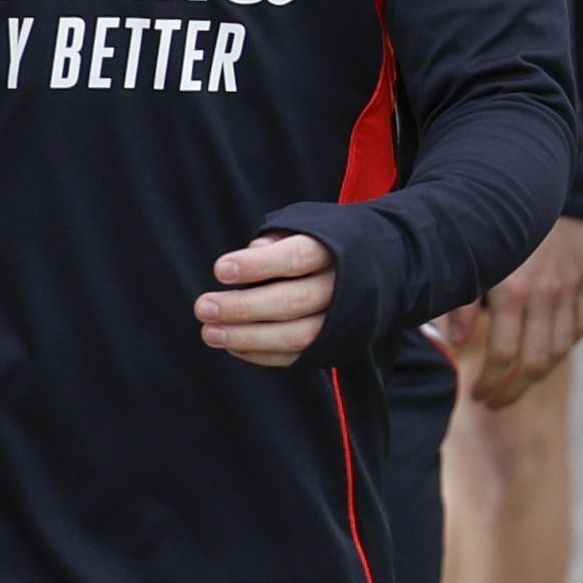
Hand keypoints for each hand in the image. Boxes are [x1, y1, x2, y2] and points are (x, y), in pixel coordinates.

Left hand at [197, 232, 337, 367]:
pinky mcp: (333, 345)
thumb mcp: (310, 226)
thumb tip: (253, 251)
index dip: (258, 265)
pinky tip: (232, 345)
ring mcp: (341, 321)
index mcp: (337, 249)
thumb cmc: (327, 244)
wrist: (379, 269)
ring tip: (210, 332)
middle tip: (203, 306)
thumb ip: (279, 238)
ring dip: (247, 337)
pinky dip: (261, 354)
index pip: (298, 257)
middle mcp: (342, 287)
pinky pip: (296, 357)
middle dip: (244, 307)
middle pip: (293, 301)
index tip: (220, 270)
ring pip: (295, 336)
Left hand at [436, 215, 582, 407]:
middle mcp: (548, 293)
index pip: (505, 357)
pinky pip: (582, 326)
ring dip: (537, 376)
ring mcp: (572, 287)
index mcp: (514, 290)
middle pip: (536, 363)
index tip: (476, 394)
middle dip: (512, 391)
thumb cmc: (492, 225)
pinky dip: (566, 345)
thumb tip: (457, 345)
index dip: (489, 382)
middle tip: (493, 401)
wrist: (536, 182)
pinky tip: (546, 351)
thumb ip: (461, 304)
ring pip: (561, 350)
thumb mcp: (469, 260)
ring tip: (516, 386)